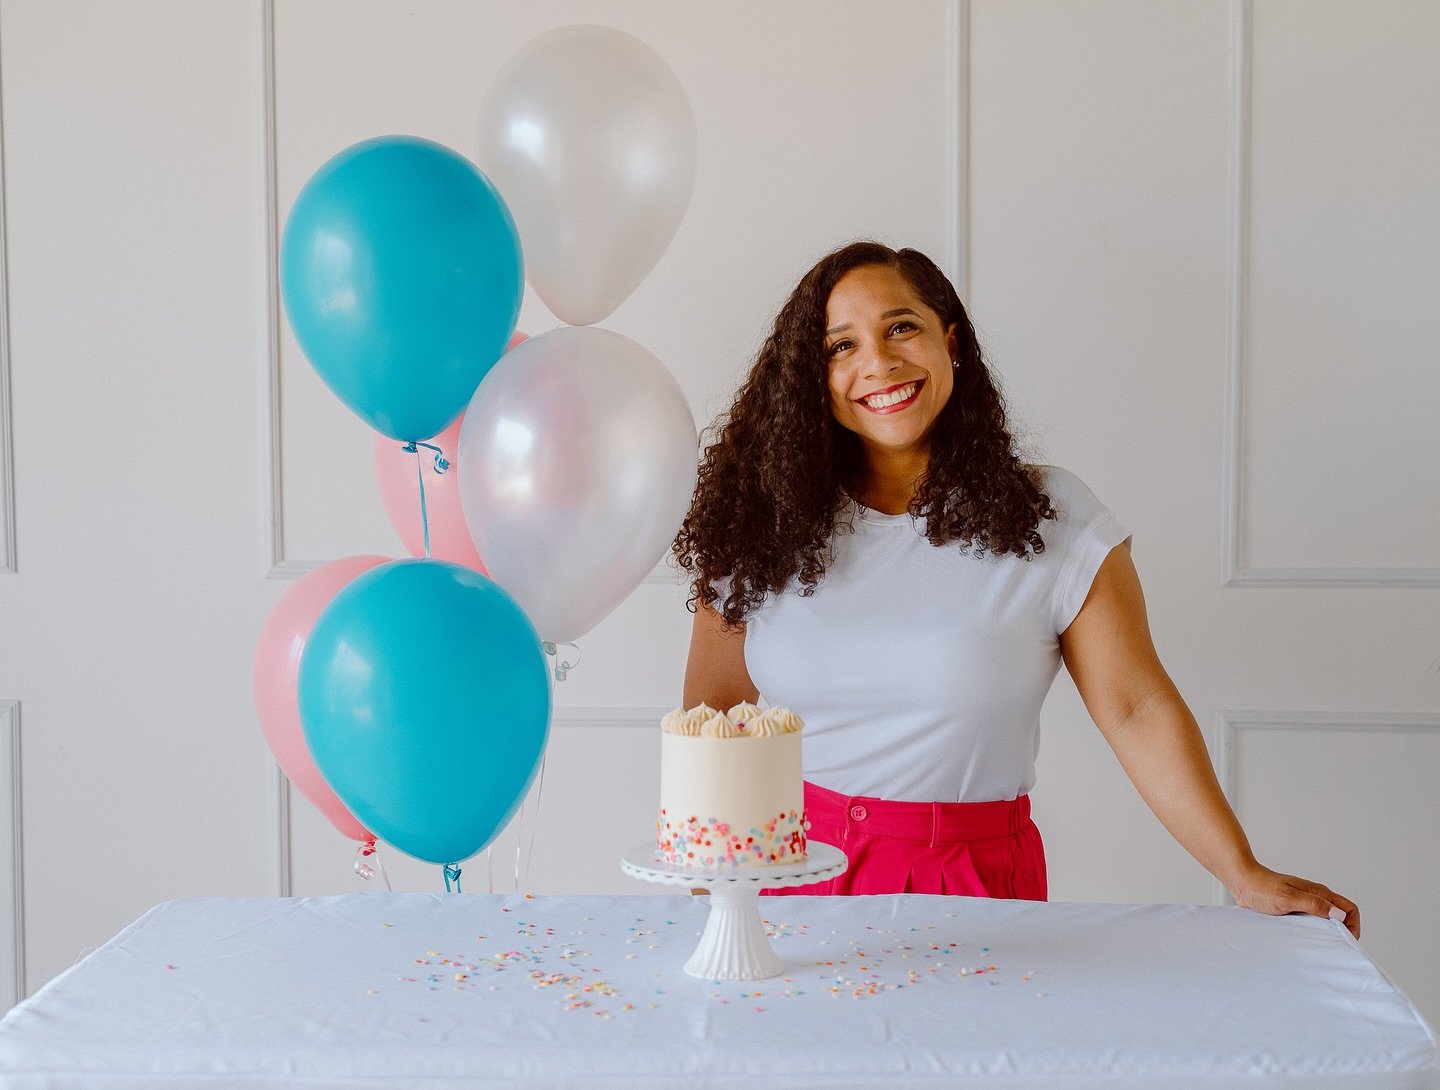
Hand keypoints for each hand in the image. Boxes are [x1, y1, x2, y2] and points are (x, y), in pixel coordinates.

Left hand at [1230, 864, 1359, 939]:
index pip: (1349, 908)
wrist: (1242, 882)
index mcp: (1318, 892)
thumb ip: (1313, 904)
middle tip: (1336, 947)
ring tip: (1321, 946)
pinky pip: (1311, 922)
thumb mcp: (1288, 898)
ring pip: (1326, 920)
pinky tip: (1305, 940)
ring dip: (1328, 933)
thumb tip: (1338, 914)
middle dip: (1343, 932)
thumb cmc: (1262, 887)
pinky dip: (1313, 932)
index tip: (1347, 940)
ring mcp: (1304, 903)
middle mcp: (1315, 897)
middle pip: (1340, 916)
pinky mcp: (1294, 909)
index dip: (1353, 925)